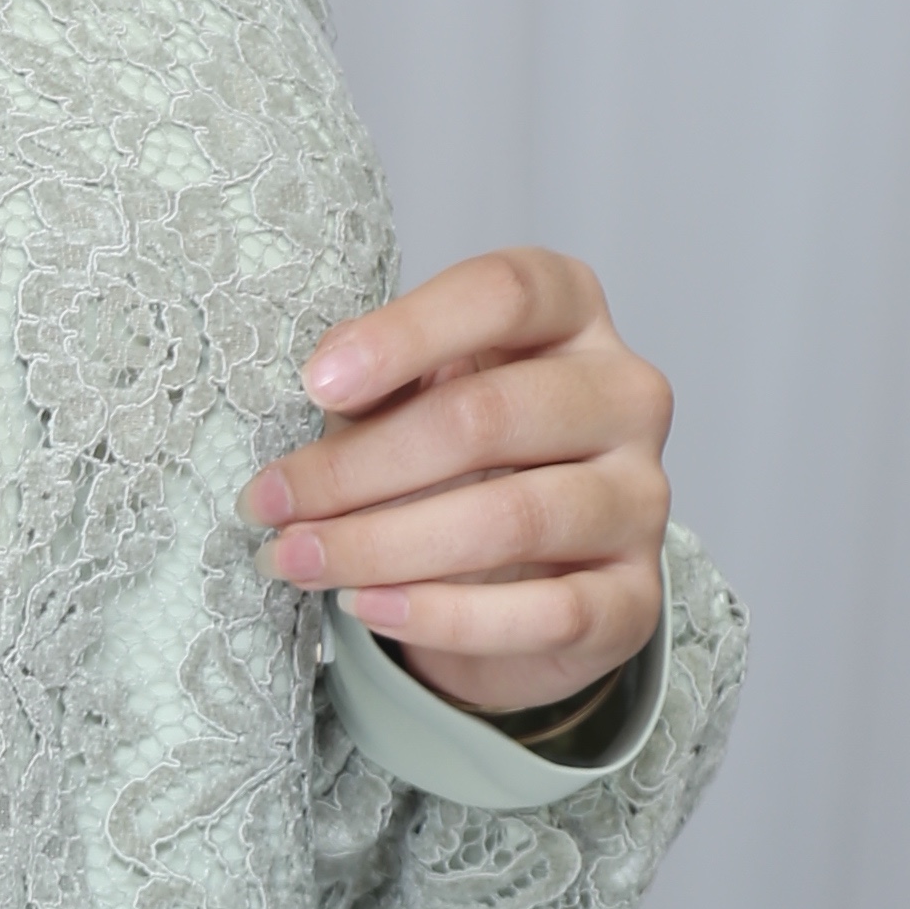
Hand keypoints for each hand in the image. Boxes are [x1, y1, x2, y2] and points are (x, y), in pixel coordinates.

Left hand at [246, 248, 670, 720]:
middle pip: (491, 415)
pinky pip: (547, 612)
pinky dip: (444, 615)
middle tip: (268, 504)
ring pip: (515, 519)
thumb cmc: (456, 457)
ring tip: (295, 560)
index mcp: (572, 315)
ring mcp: (641, 497)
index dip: (406, 333)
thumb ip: (378, 382)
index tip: (315, 383)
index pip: (506, 293)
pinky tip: (368, 607)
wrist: (527, 574)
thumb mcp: (413, 396)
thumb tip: (327, 381)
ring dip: (382, 546)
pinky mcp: (634, 597)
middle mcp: (625, 395)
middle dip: (356, 467)